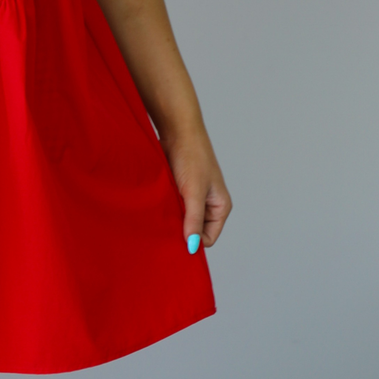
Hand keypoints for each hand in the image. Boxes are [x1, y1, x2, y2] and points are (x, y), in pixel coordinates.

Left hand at [161, 127, 231, 252]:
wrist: (177, 132)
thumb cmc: (191, 157)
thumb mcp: (193, 192)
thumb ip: (194, 219)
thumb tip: (192, 247)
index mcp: (220, 207)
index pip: (208, 239)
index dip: (193, 242)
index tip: (175, 239)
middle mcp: (208, 205)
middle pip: (194, 231)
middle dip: (181, 231)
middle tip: (165, 227)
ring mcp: (194, 199)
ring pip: (182, 221)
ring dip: (172, 220)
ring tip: (161, 213)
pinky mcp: (180, 192)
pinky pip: (173, 209)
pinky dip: (166, 210)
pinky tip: (157, 206)